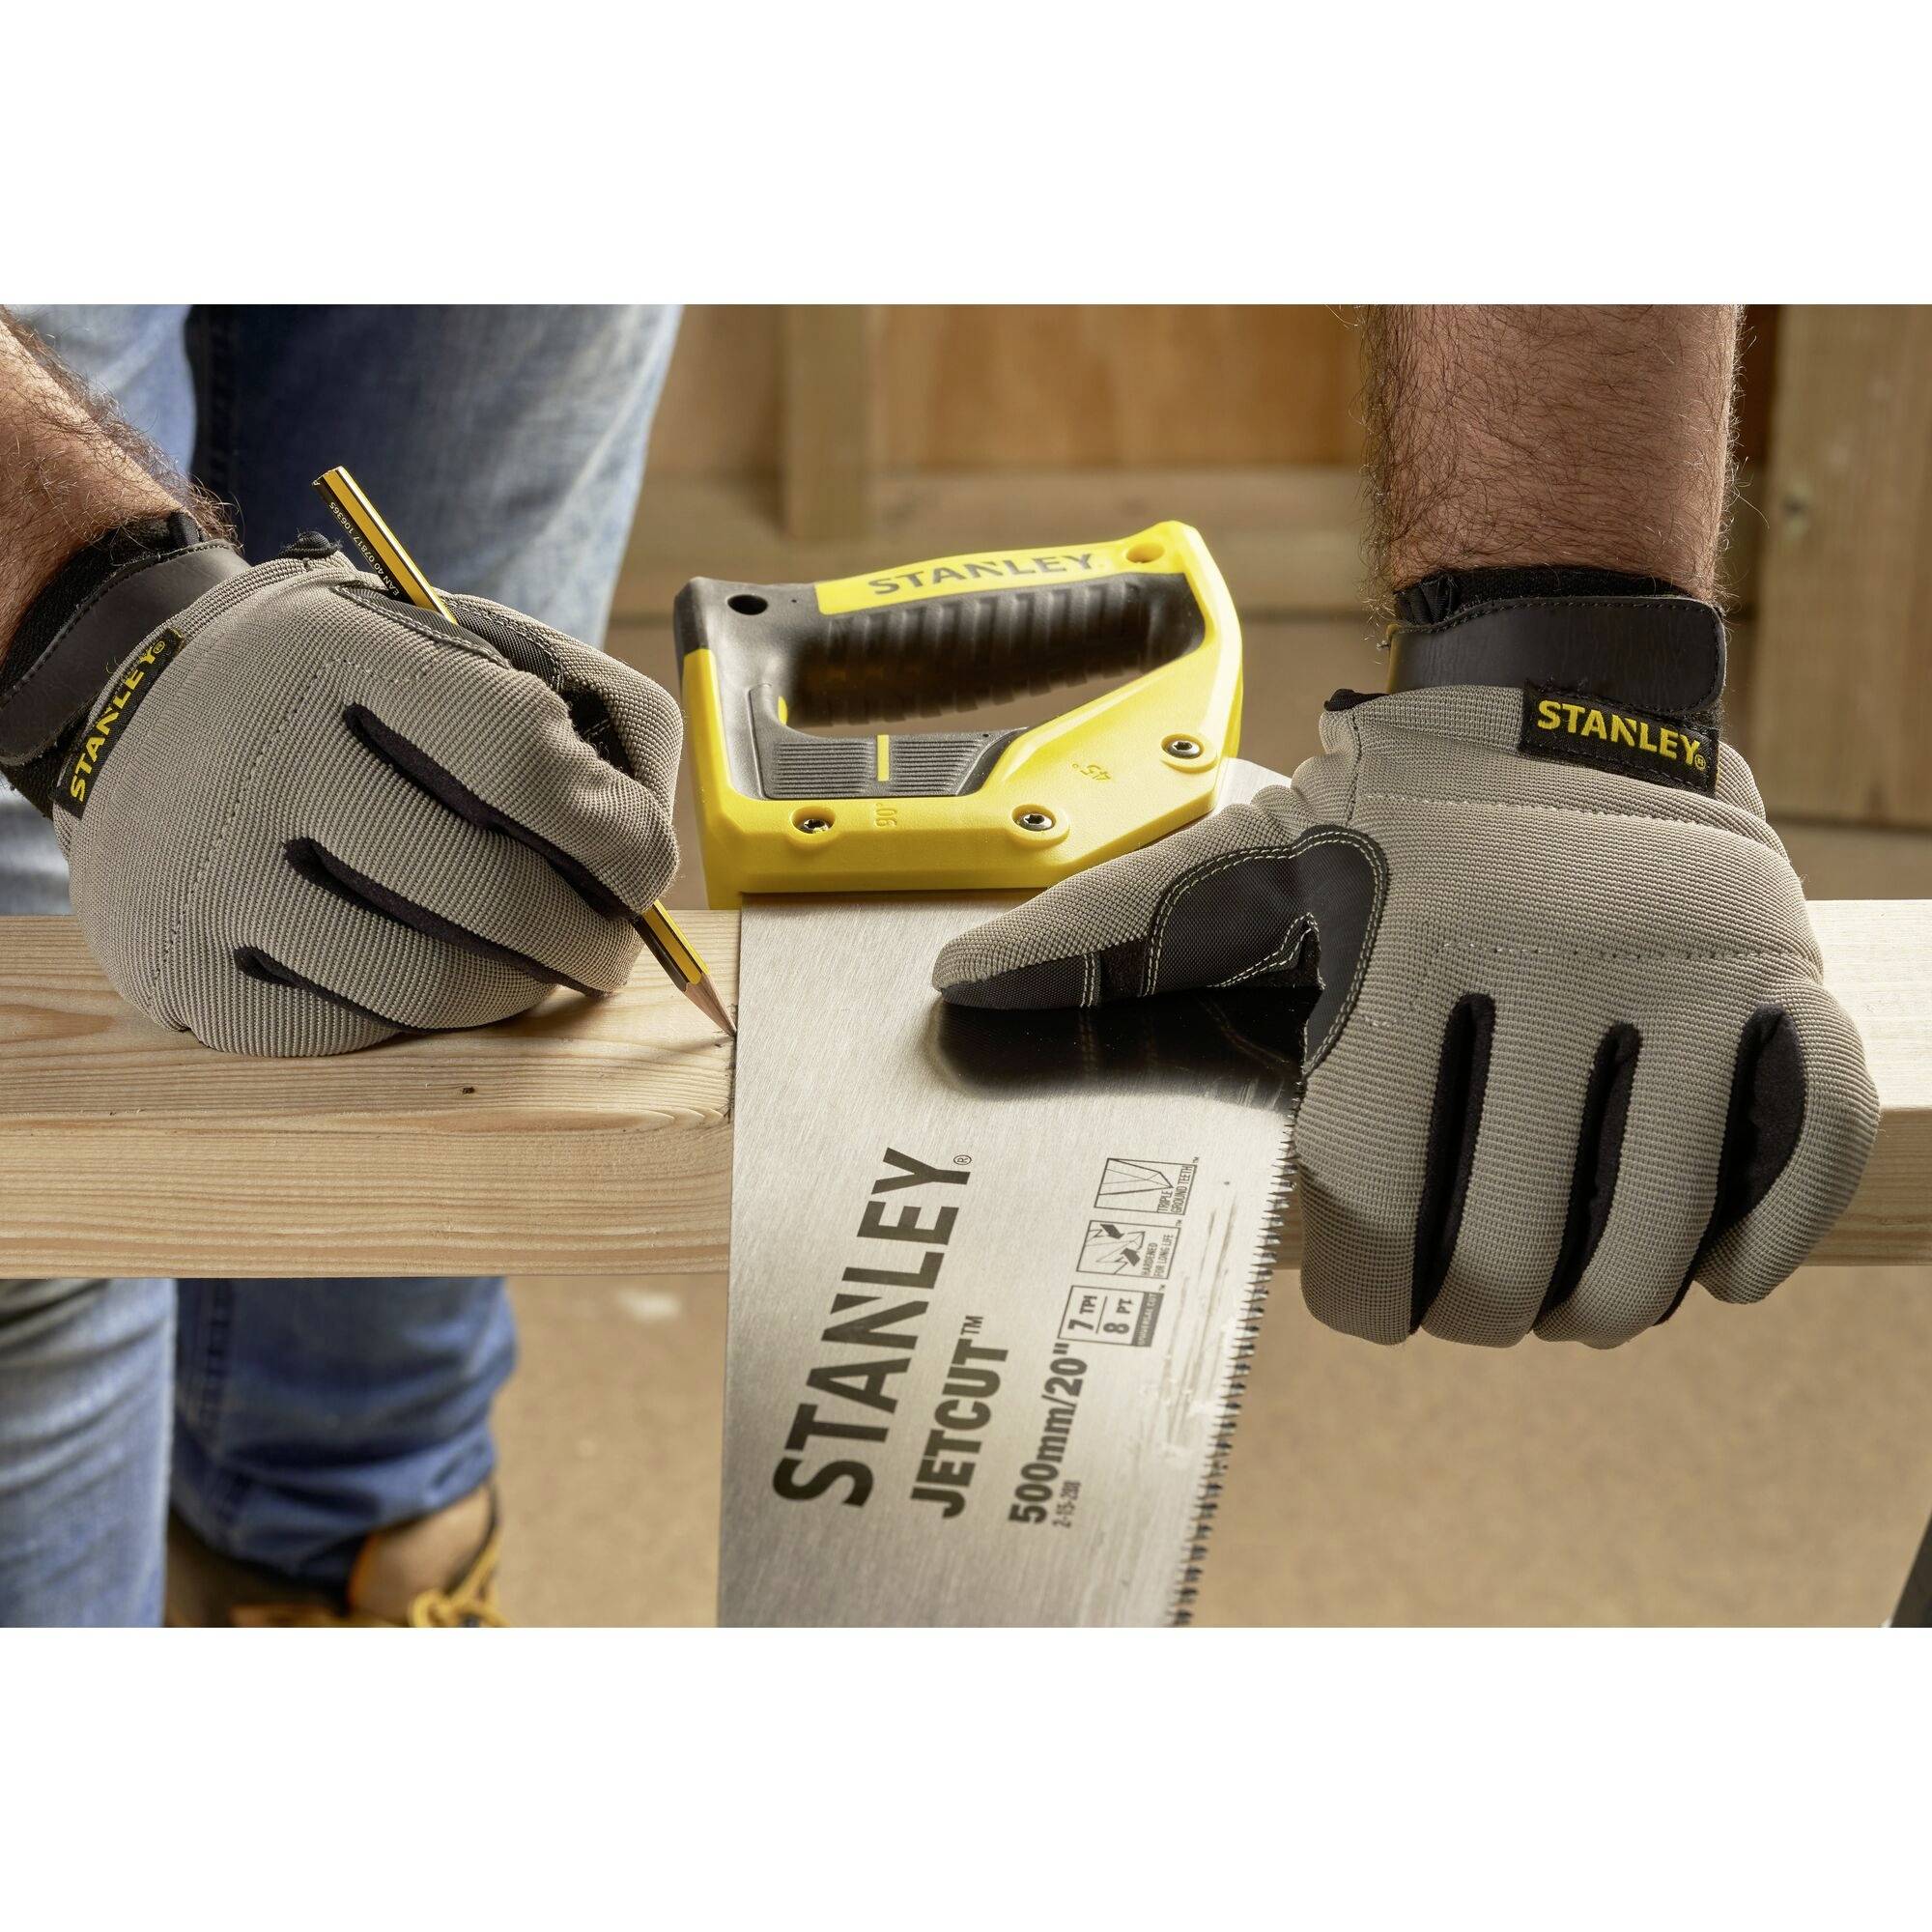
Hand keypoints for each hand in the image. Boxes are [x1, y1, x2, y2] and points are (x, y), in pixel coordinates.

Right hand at [26, 535, 679, 1054]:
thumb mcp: (457, 636)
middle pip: (491, 895)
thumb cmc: (348, 685)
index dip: (616, 837)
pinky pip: (348, 1031)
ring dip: (515, 993)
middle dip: (589, 940)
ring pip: (429, 984)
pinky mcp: (179, 965)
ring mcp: (211, 871)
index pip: (527, 765)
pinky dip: (416, 1020)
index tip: (641, 866)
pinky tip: (432, 980)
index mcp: (341, 655)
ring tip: (535, 970)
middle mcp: (262, 758)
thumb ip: (586, 705)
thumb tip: (651, 844)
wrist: (136, 700)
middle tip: (609, 948)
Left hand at [934, 683, 1877, 1347]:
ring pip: (1649, 1244)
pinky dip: (1753, 1245)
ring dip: (1591, 1307)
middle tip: (1455, 1299)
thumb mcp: (1239, 863)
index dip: (1364, 1293)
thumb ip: (1105, 939)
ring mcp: (1694, 977)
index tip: (1364, 1297)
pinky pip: (1803, 1160)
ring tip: (1551, 1290)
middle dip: (1469, 1314)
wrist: (1567, 701)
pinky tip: (1697, 1267)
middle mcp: (1563, 963)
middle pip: (1508, 1253)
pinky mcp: (1790, 987)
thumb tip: (952, 994)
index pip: (1377, 1208)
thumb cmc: (1381, 816)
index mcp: (1410, 950)